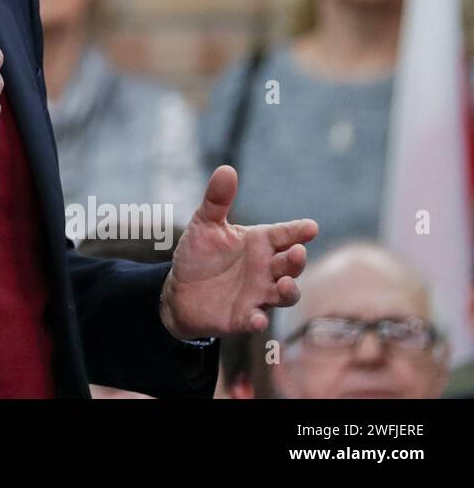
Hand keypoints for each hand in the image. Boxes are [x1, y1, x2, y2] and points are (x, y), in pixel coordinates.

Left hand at [159, 165, 317, 339]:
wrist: (179, 291)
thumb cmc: (199, 255)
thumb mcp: (204, 225)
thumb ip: (217, 200)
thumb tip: (226, 169)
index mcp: (259, 243)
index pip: (284, 234)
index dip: (298, 231)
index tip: (311, 227)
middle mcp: (265, 269)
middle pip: (290, 265)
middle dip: (296, 260)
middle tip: (296, 253)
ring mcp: (258, 294)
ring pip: (285, 295)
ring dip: (289, 290)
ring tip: (285, 284)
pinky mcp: (244, 317)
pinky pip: (256, 320)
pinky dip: (258, 320)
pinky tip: (256, 319)